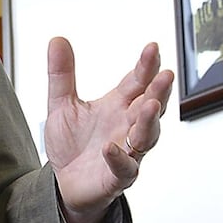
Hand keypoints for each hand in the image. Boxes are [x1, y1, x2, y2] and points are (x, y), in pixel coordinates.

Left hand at [44, 37, 174, 222]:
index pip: (137, 82)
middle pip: (150, 106)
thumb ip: (62, 74)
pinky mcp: (117, 177)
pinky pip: (124, 168)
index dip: (146, 66)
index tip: (152, 48)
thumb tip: (57, 39)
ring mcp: (127, 152)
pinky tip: (111, 148)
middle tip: (165, 75)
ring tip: (150, 105)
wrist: (64, 183)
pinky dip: (119, 158)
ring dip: (149, 122)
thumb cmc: (72, 145)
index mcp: (118, 106)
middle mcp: (127, 127)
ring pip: (146, 137)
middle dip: (158, 91)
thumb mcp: (62, 105)